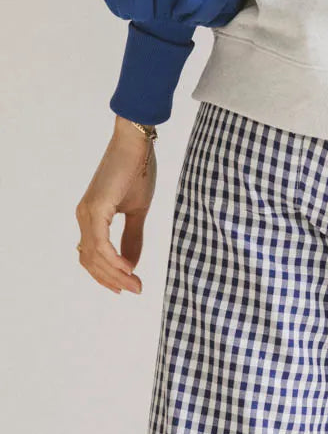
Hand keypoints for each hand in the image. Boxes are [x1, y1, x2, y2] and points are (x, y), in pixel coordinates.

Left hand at [75, 117, 156, 295]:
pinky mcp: (96, 208)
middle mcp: (84, 217)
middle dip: (113, 280)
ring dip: (115, 274)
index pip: (93, 256)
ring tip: (136, 283)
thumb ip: (132, 237)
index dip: (108, 275)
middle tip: (136, 289)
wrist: (136, 143)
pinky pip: (101, 243)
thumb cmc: (138, 170)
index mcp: (92, 217)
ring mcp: (87, 213)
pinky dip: (113, 259)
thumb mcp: (137, 210)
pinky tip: (128, 268)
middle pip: (92, 261)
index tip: (128, 286)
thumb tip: (131, 265)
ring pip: (95, 256)